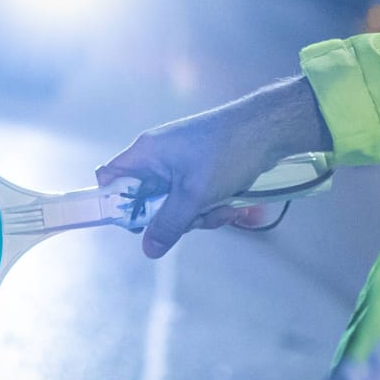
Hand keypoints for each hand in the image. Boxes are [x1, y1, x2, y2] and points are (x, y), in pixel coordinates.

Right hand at [96, 75, 329, 258]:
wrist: (269, 129)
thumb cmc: (226, 153)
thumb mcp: (194, 195)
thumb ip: (168, 224)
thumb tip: (148, 250)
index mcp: (146, 153)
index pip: (110, 178)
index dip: (113, 202)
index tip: (135, 223)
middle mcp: (158, 157)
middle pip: (145, 199)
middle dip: (171, 217)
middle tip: (192, 218)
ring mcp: (180, 163)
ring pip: (174, 203)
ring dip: (198, 214)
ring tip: (222, 208)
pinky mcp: (200, 169)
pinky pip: (193, 197)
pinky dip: (210, 206)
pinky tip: (231, 205)